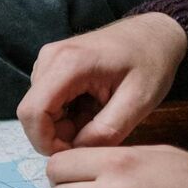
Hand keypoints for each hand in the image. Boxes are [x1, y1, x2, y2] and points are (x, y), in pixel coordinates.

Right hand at [17, 13, 186, 154]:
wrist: (155, 34)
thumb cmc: (152, 63)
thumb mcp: (139, 102)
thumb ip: (106, 131)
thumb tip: (77, 152)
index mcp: (68, 64)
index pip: (32, 112)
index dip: (45, 141)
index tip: (74, 153)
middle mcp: (48, 59)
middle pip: (32, 113)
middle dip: (57, 135)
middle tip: (93, 137)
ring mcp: (46, 61)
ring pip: (38, 110)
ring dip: (63, 125)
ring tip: (98, 118)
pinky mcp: (49, 66)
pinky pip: (45, 101)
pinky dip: (64, 115)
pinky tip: (90, 108)